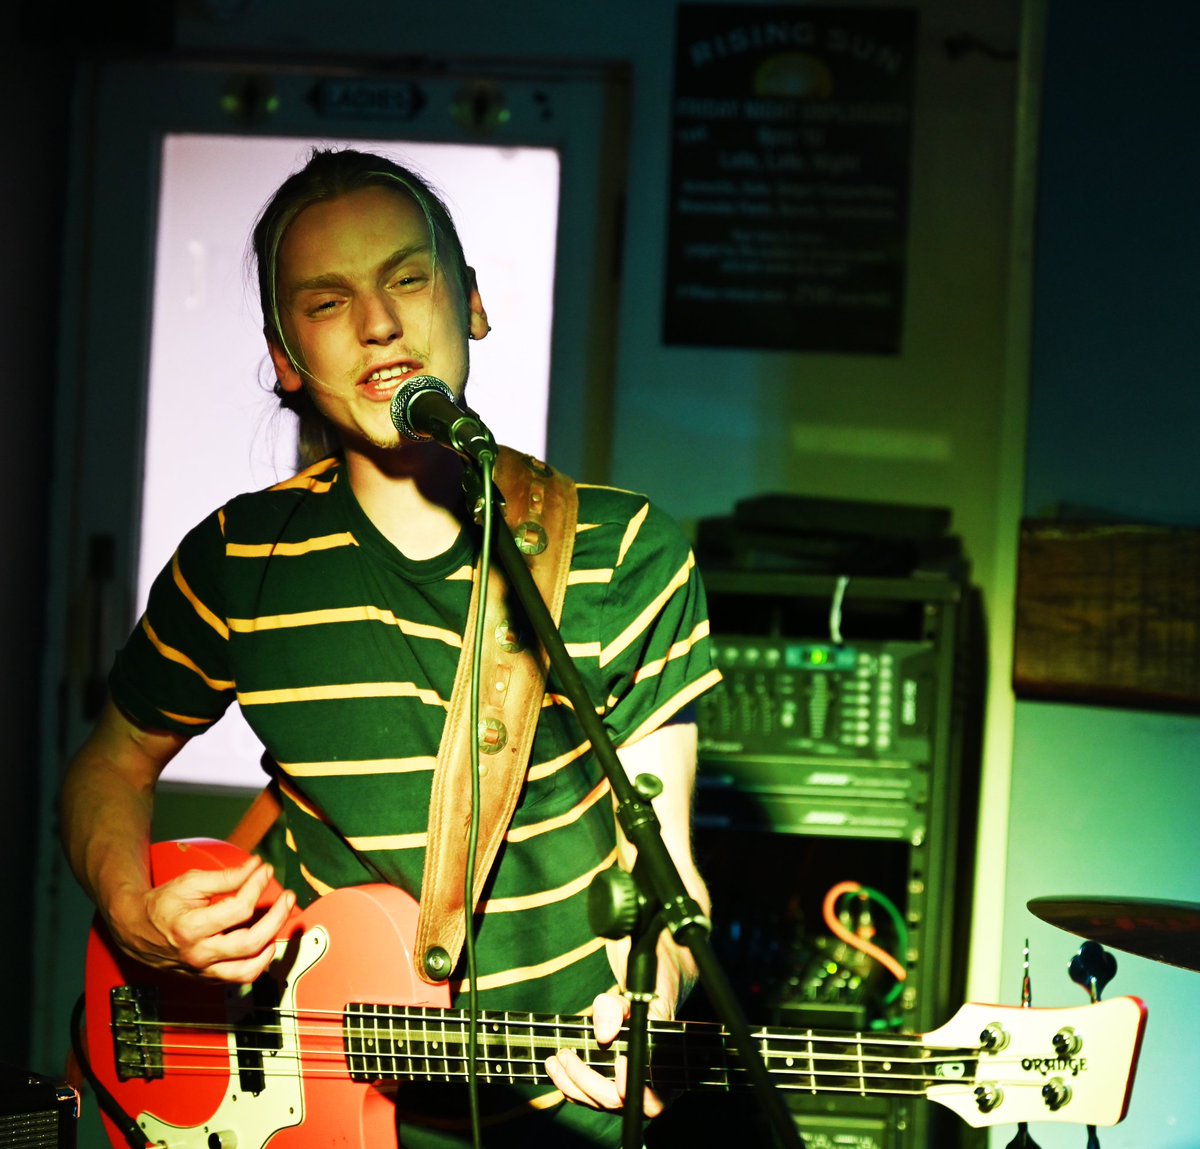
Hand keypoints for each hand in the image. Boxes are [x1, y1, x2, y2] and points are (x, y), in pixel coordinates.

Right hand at [111, 854, 294, 982]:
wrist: (135, 929)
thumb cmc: (162, 905)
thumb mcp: (191, 882)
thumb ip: (226, 877)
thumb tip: (256, 867)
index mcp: (190, 928)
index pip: (239, 909)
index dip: (257, 885)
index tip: (265, 871)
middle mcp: (197, 954)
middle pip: (250, 942)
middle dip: (276, 917)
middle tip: (287, 897)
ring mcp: (202, 970)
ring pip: (248, 969)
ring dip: (271, 945)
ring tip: (281, 924)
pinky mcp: (206, 978)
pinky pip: (239, 978)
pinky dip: (257, 963)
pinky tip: (265, 944)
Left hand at [544, 991, 665, 1117]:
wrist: (640, 1014)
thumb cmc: (641, 1008)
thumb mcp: (630, 1000)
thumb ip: (616, 1010)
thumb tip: (604, 1034)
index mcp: (664, 1077)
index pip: (653, 1100)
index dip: (633, 1086)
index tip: (620, 1061)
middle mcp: (647, 1096)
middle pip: (616, 1102)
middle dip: (587, 1080)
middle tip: (566, 1055)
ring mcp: (625, 1099)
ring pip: (597, 1104)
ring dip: (571, 1084)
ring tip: (553, 1060)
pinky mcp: (607, 1097)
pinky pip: (587, 1100)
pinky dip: (569, 1085)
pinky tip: (556, 1066)